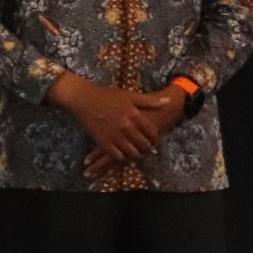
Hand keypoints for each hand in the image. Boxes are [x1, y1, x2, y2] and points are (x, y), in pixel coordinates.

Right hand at [50, 74, 184, 166]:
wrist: (83, 98)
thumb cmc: (107, 95)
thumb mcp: (130, 95)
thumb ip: (150, 101)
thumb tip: (168, 101)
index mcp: (134, 114)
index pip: (151, 132)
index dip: (155, 138)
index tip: (155, 140)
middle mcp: (126, 126)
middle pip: (143, 144)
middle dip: (147, 148)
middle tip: (148, 149)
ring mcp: (114, 135)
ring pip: (132, 152)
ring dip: (136, 154)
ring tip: (138, 153)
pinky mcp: (103, 142)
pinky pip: (117, 155)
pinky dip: (123, 157)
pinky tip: (124, 154)